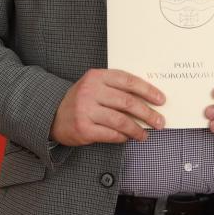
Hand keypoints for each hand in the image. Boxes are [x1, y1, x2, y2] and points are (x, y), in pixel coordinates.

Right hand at [51, 69, 165, 145]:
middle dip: (148, 113)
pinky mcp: (83, 128)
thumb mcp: (96, 86)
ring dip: (137, 129)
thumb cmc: (82, 100)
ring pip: (121, 121)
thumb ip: (117, 89)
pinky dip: (123, 137)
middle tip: (160, 121)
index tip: (161, 100)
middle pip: (127, 102)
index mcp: (97, 76)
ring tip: (145, 134)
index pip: (128, 81)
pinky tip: (128, 137)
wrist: (53, 115)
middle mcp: (90, 91)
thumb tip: (148, 100)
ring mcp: (85, 110)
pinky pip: (111, 134)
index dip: (147, 91)